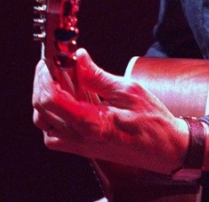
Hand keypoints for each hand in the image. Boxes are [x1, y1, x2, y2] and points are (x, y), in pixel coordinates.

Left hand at [32, 48, 189, 174]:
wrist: (166, 149)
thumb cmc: (154, 123)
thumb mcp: (130, 91)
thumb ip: (99, 76)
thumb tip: (79, 57)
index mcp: (91, 124)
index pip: (51, 99)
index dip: (45, 76)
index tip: (51, 59)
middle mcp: (80, 139)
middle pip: (42, 110)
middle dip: (42, 82)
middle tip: (53, 64)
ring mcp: (79, 146)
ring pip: (44, 123)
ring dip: (44, 98)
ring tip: (60, 78)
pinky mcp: (82, 148)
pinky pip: (54, 134)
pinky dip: (51, 115)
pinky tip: (65, 99)